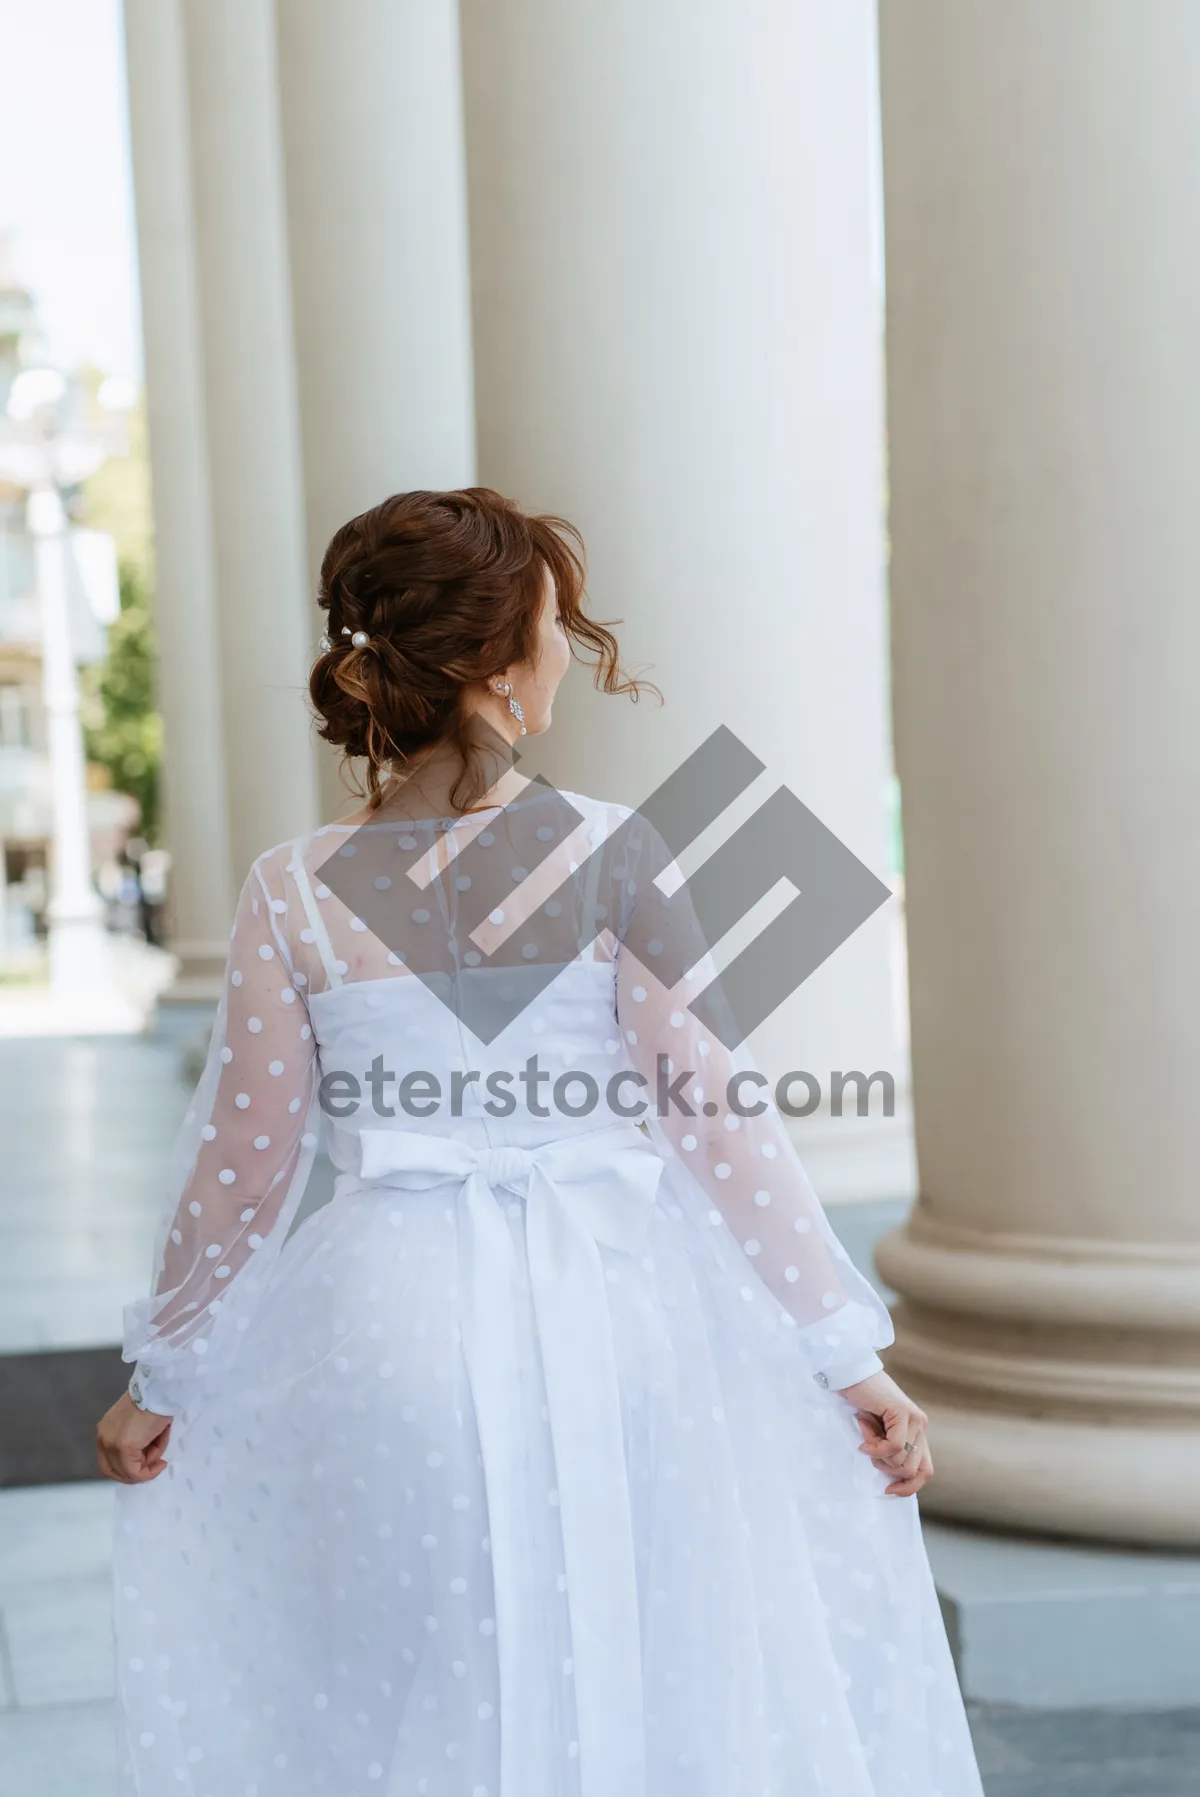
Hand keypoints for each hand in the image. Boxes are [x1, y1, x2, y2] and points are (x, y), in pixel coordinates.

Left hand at [95, 1391, 171, 1484]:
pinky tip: (161, 1461)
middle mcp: (103, 1438)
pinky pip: (136, 1471)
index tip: (149, 1461)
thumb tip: (145, 1459)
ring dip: (146, 1468)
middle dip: (135, 1473)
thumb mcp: (139, 1424)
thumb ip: (135, 1441)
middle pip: (113, 1471)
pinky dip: (150, 1471)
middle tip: (155, 1465)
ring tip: (161, 1452)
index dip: (128, 1468)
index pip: (110, 1461)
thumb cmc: (155, 1401)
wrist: (159, 1389)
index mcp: (105, 1430)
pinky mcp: (124, 1447)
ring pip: (126, 1473)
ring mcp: (111, 1443)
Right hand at [836, 1368, 932, 1496]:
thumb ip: (890, 1450)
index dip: (909, 1487)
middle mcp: (921, 1426)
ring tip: (866, 1431)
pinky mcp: (903, 1413)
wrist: (852, 1374)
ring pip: (901, 1460)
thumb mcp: (878, 1433)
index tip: (888, 1490)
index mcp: (917, 1432)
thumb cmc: (862, 1402)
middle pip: (912, 1470)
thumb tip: (893, 1480)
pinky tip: (864, 1428)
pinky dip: (875, 1445)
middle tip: (869, 1448)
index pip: (925, 1471)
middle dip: (886, 1468)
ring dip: (877, 1453)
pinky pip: (893, 1446)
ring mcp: (915, 1419)